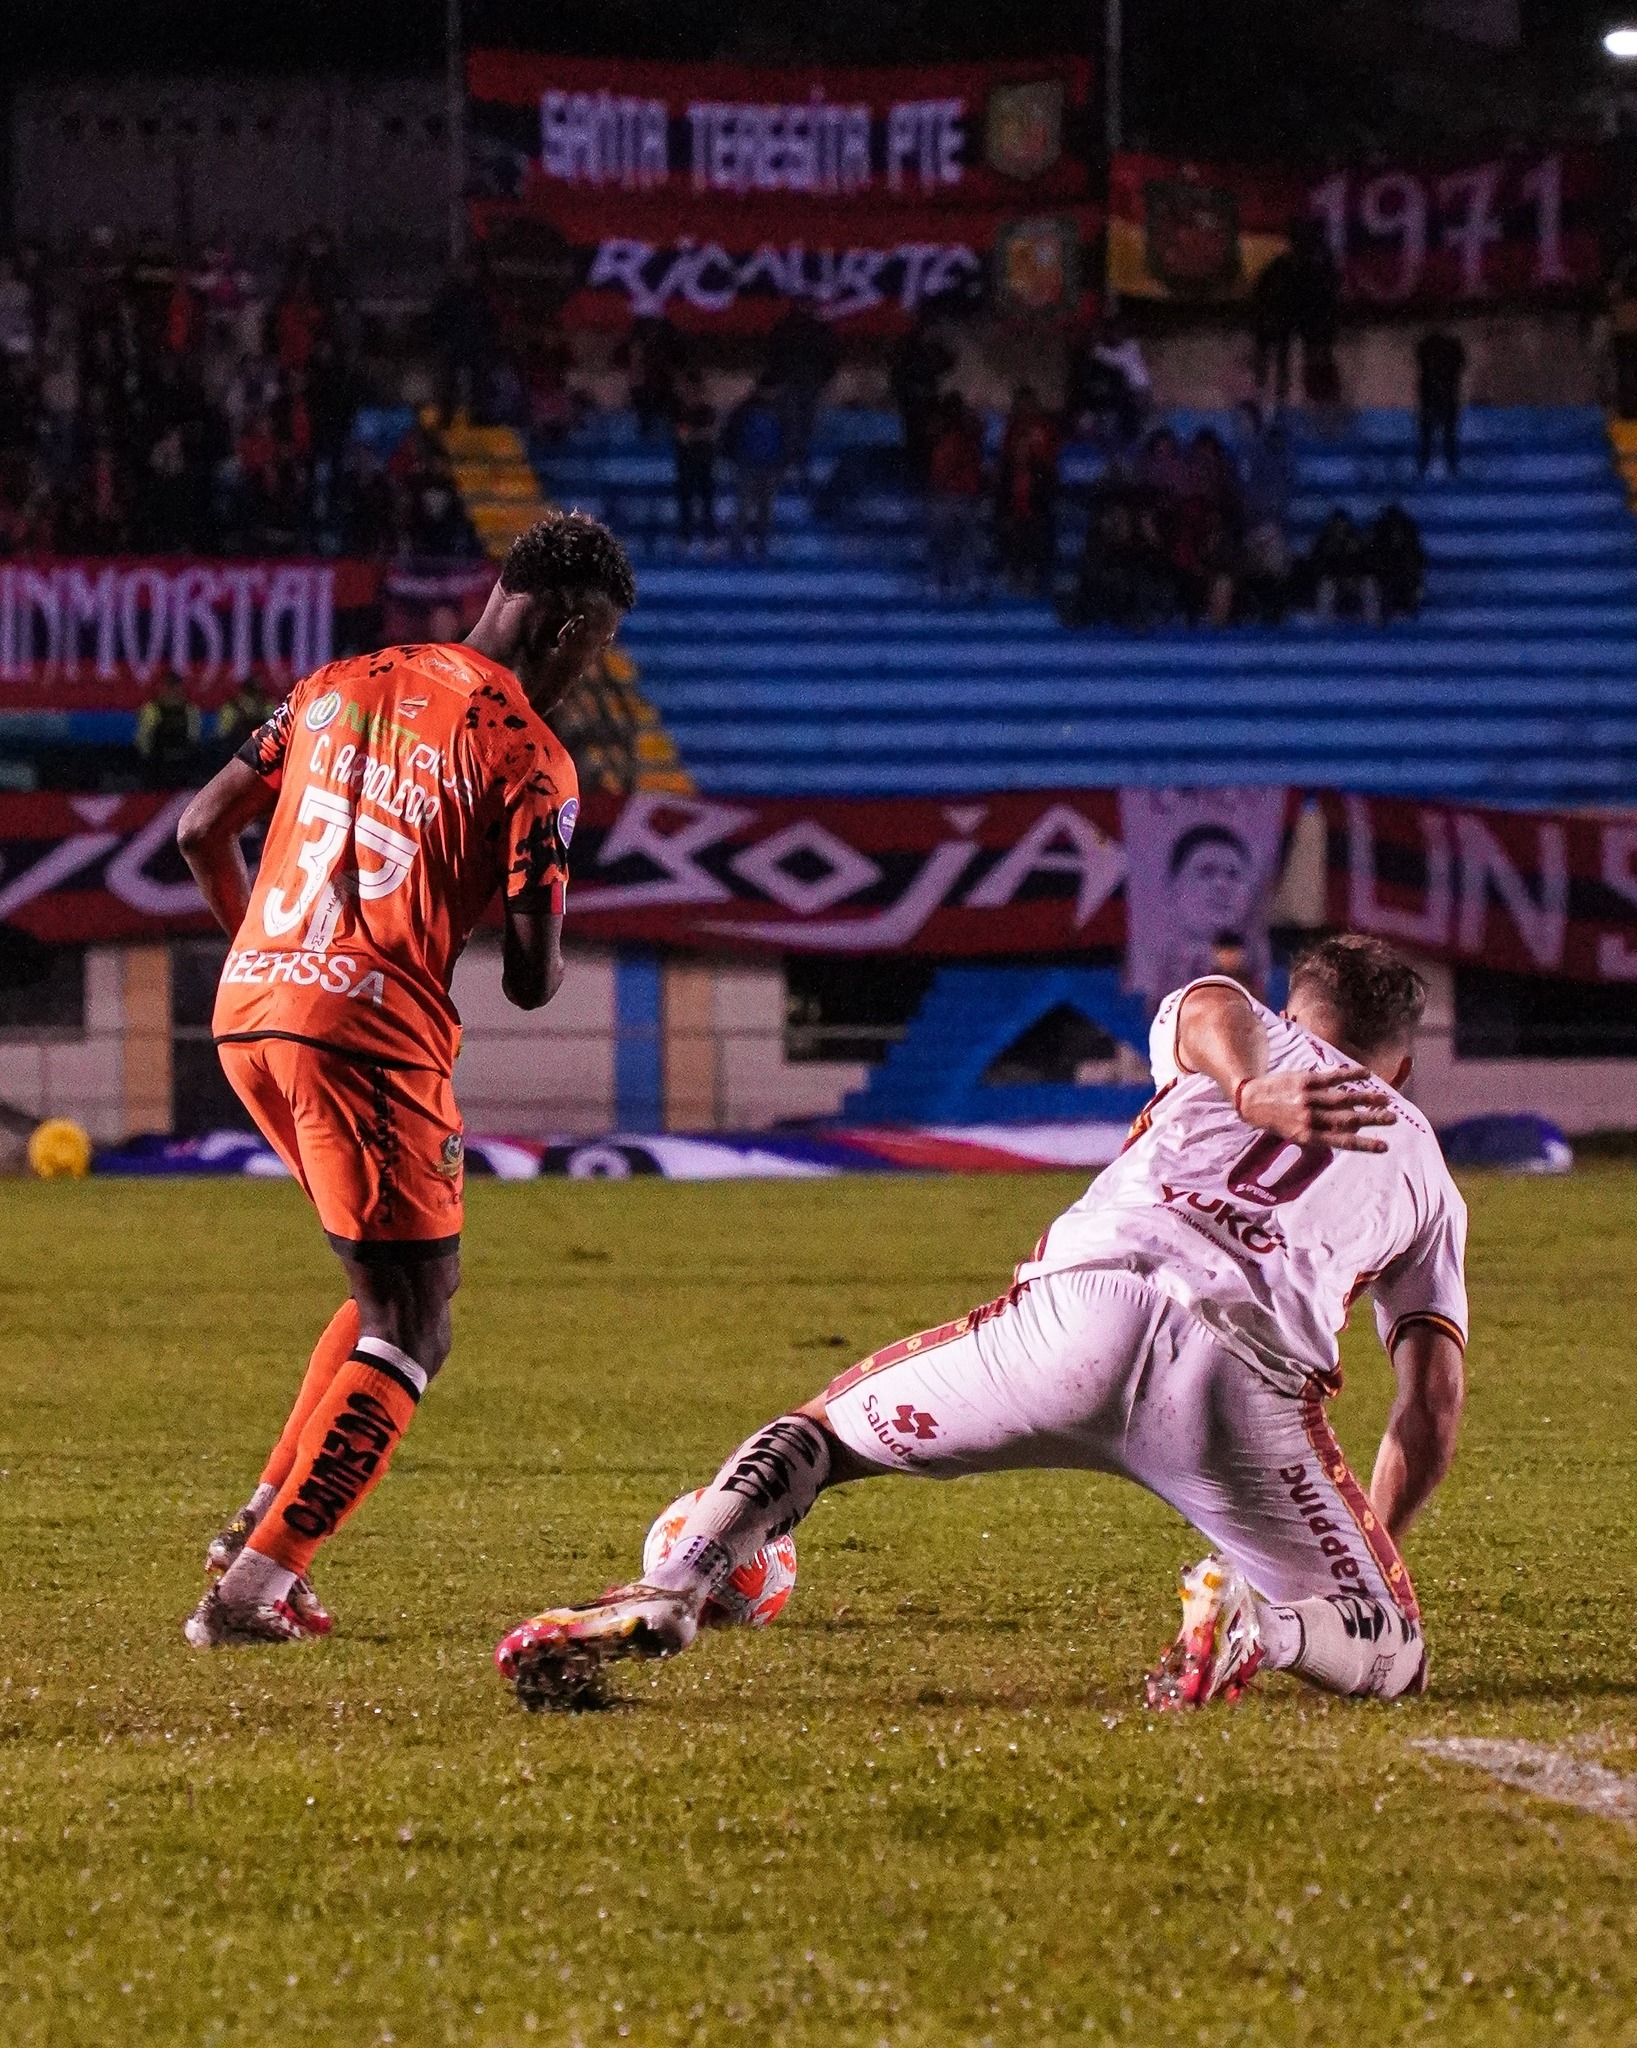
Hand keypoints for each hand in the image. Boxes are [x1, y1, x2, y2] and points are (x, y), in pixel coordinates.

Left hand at [1235, 1065, 1396, 1152]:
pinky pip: (1332, 1077)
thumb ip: (1320, 1137)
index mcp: (1307, 1136)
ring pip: (1344, 1098)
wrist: (1249, 1099)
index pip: (1342, 1142)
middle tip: (1393, 1119)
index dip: (1365, 1144)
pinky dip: (1350, 1075)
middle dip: (1373, 1120)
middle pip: (1348, 1120)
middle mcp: (1309, 1118)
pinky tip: (1366, 1075)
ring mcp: (1308, 1097)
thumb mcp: (1294, 1136)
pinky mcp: (1306, 1079)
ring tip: (1386, 1100)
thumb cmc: (1276, 1121)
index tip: (1385, 1146)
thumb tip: (1350, 1136)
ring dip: (1368, 1098)